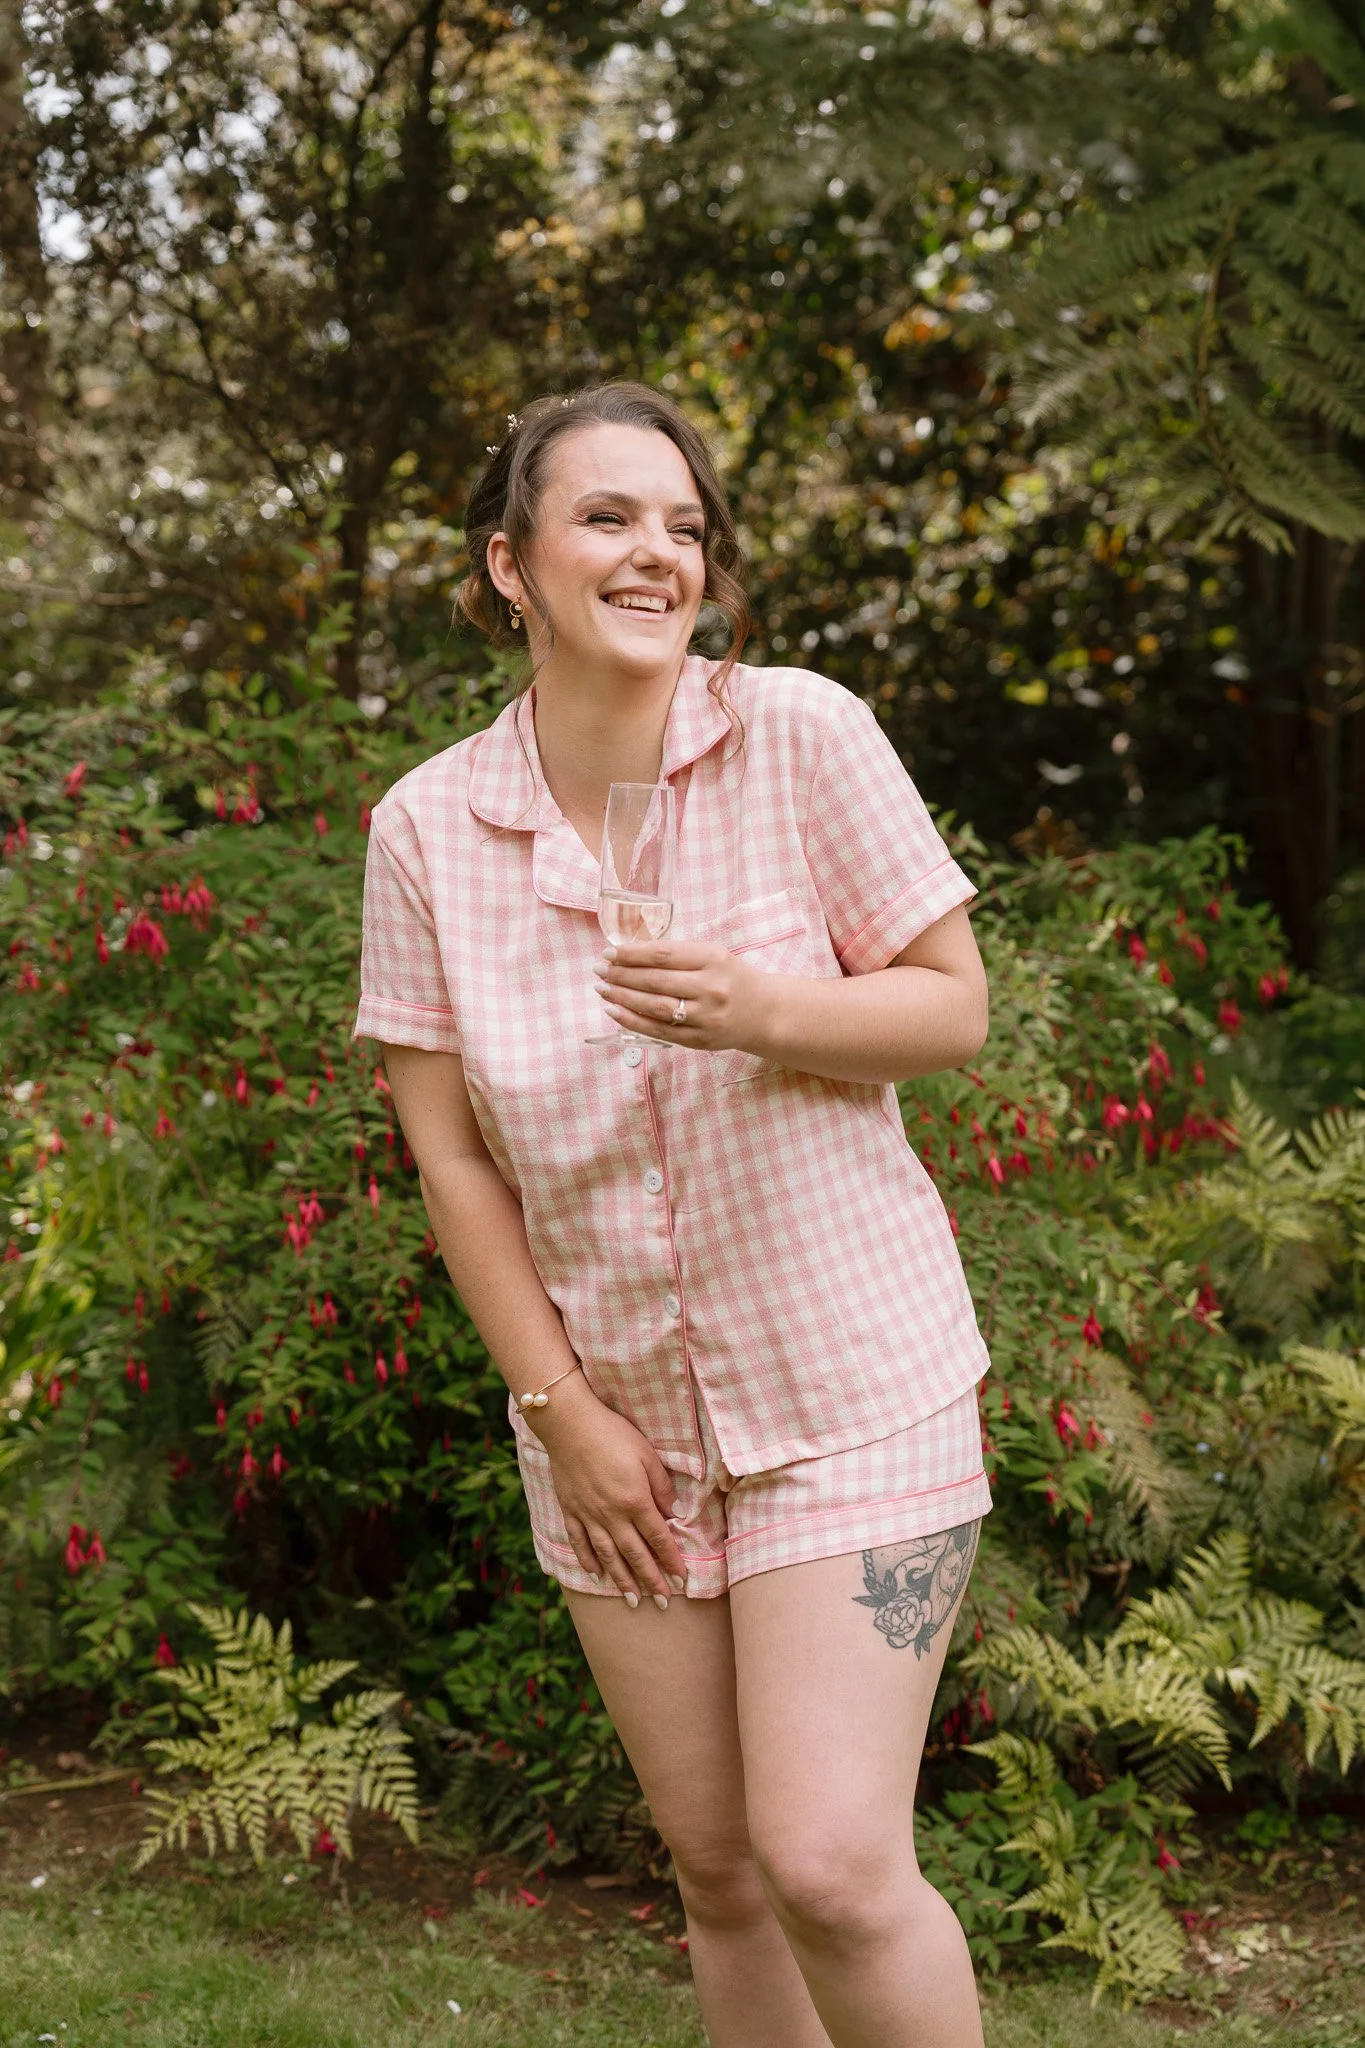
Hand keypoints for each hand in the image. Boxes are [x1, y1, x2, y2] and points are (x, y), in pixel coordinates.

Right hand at [528, 1375, 687, 1606]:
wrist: (569, 1424)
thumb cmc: (613, 1434)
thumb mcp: (646, 1454)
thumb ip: (661, 1486)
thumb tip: (674, 1512)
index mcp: (635, 1500)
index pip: (658, 1538)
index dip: (671, 1561)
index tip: (681, 1579)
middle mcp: (612, 1515)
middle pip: (635, 1555)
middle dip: (651, 1580)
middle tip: (663, 1602)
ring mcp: (589, 1515)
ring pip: (608, 1556)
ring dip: (622, 1580)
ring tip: (633, 1600)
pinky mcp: (571, 1510)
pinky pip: (580, 1543)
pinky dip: (588, 1561)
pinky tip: (596, 1575)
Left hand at [595, 939, 775, 1051]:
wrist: (763, 1012)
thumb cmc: (730, 977)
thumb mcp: (712, 955)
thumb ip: (676, 953)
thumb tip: (628, 954)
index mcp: (713, 959)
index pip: (663, 955)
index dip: (631, 954)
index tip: (609, 953)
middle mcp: (711, 988)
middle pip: (655, 981)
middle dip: (621, 975)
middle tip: (599, 971)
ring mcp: (705, 1017)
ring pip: (654, 1007)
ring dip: (622, 998)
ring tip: (602, 989)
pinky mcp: (700, 1040)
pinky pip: (659, 1031)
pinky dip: (632, 1021)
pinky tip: (614, 1011)